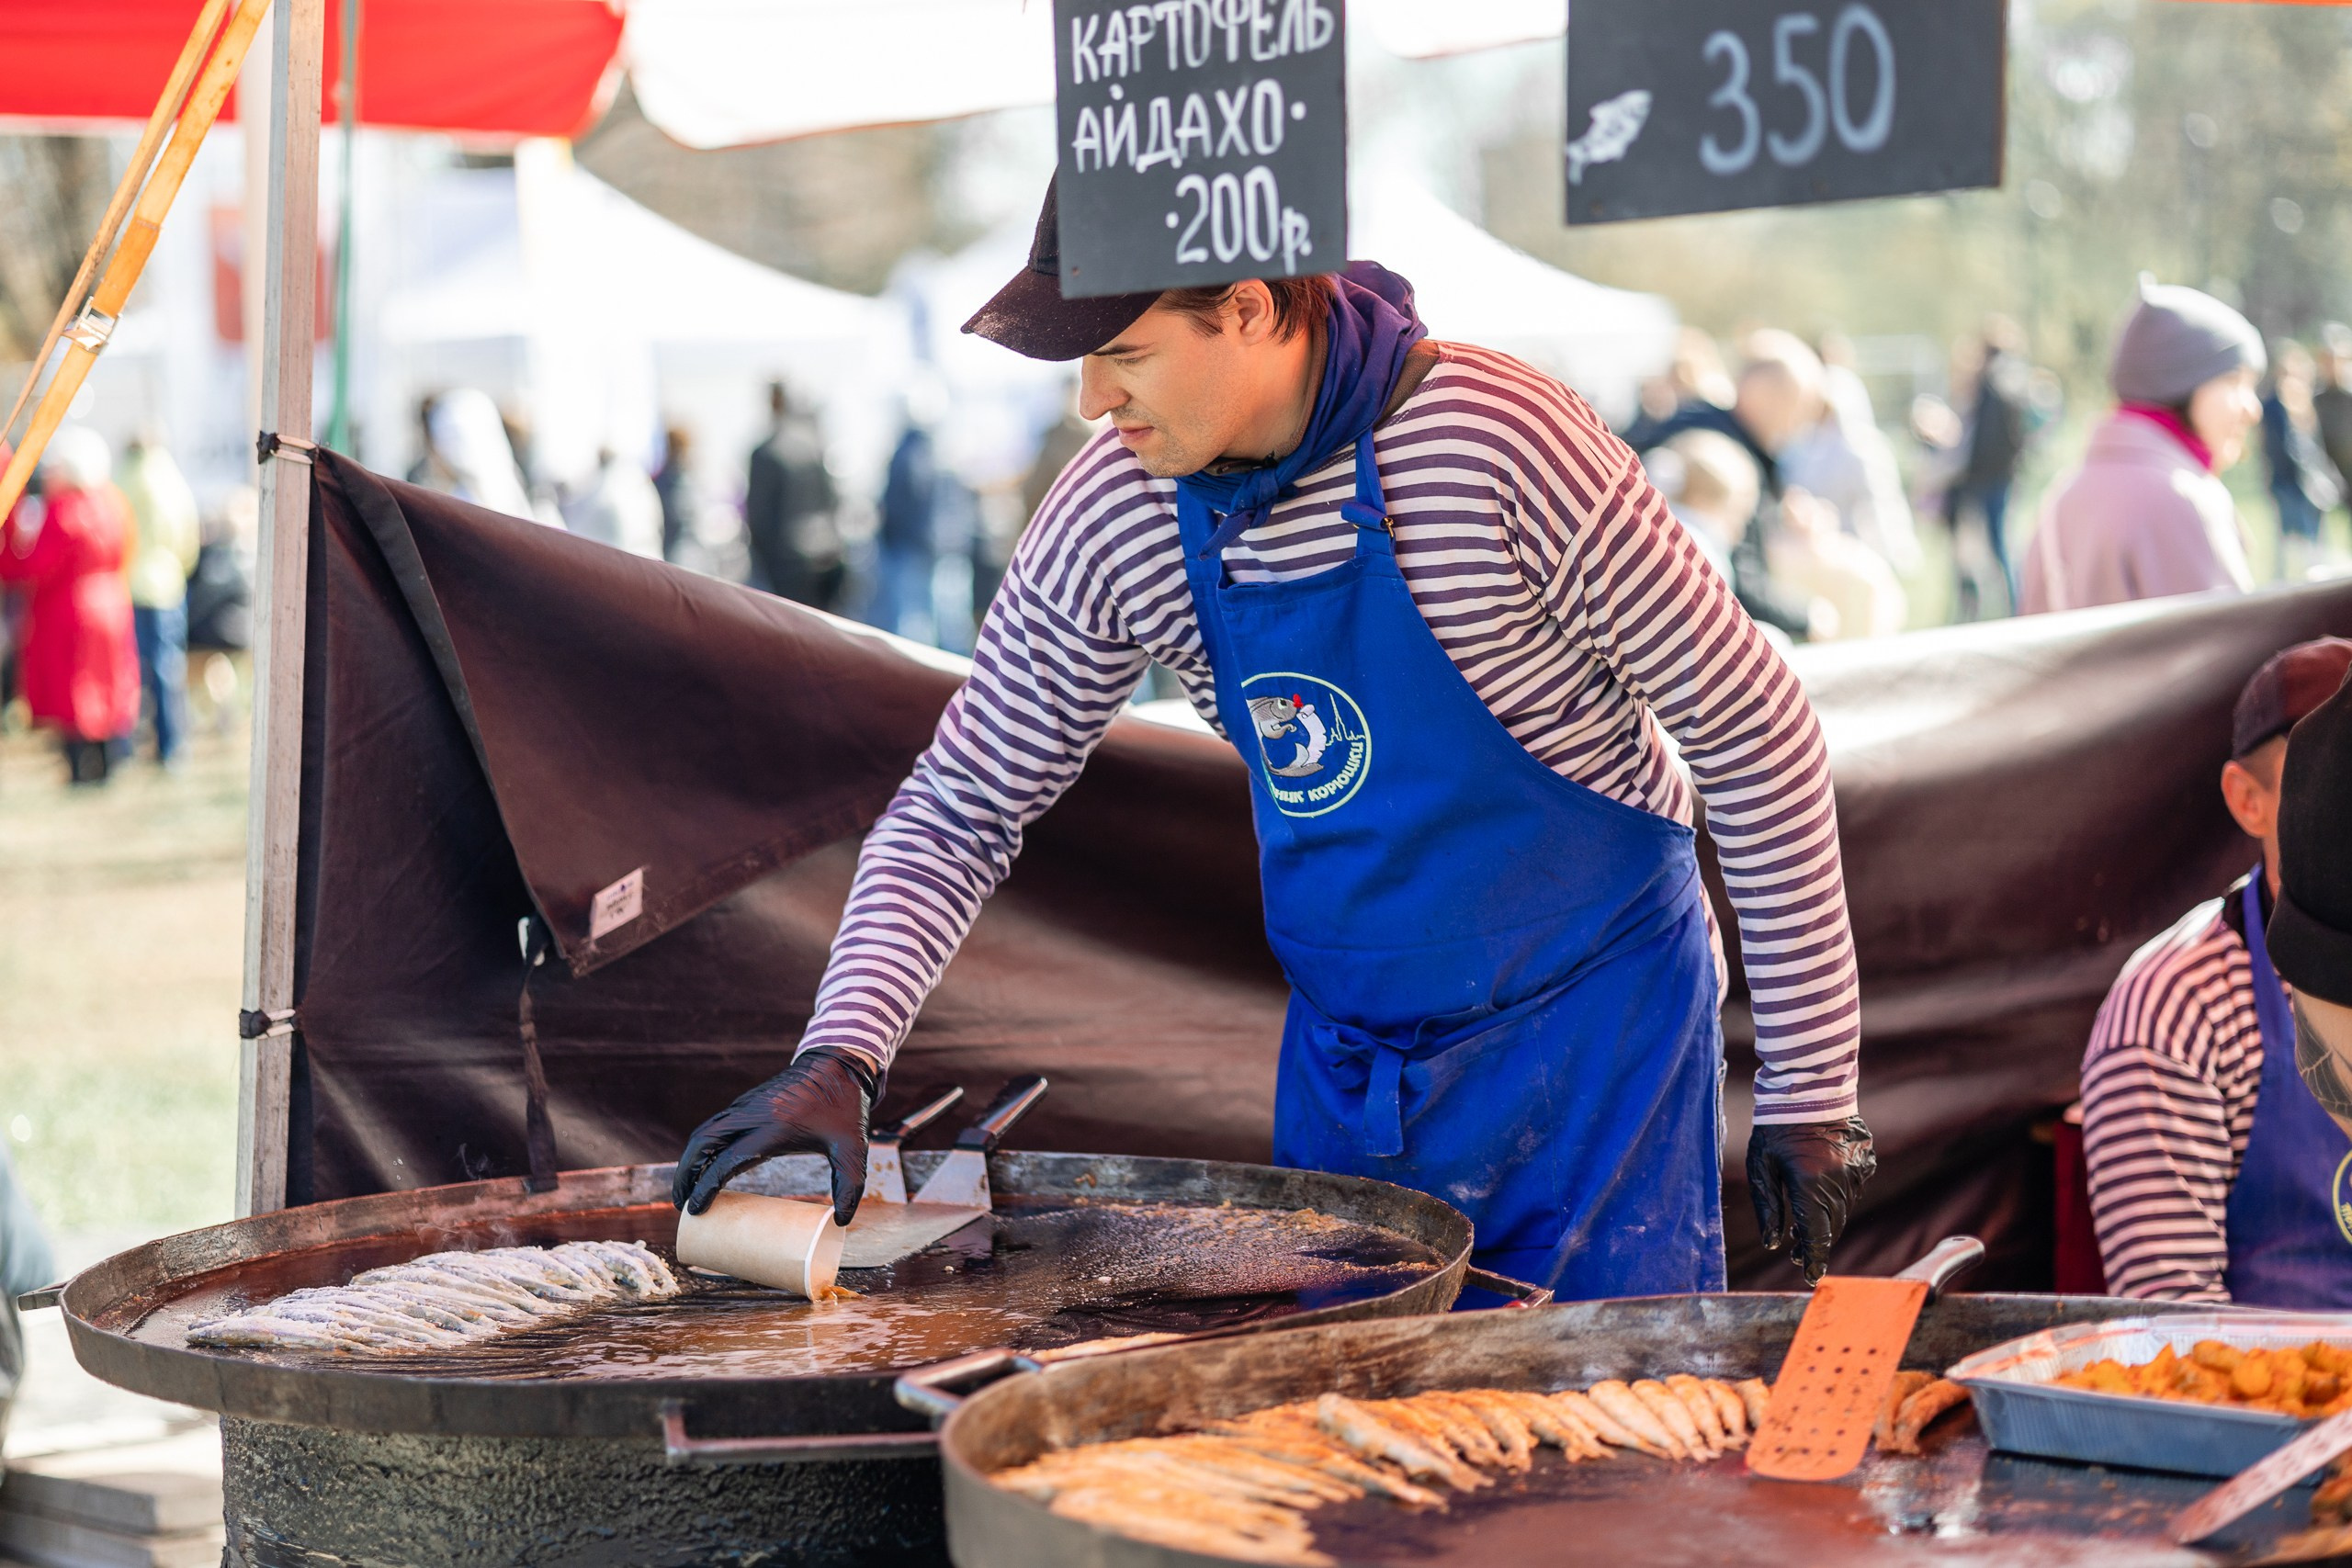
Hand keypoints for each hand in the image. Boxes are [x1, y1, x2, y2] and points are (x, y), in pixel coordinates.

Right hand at [672, 1048, 878, 1225]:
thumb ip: (850, 1185)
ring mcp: (746, 1107)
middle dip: (685, 1175)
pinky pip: (715, 1126)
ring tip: (687, 1190)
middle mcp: (752, 1115)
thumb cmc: (846, 1107)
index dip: (706, 1187)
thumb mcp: (853, 1147)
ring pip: (704, 1132)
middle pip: (702, 1144)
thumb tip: (841, 1222)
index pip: (726, 1160)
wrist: (839, 1064)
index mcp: (773, 1128)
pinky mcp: (747, 1104)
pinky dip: (702, 1147)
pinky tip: (704, 1167)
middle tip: (682, 1203)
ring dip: (689, 1160)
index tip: (696, 1210)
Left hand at [1747, 1115, 1876, 1285]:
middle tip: (1800, 1257)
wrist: (1808, 1088)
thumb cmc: (1775, 1128)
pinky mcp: (1866, 1162)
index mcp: (1810, 1184)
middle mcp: (1839, 1182)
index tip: (1810, 1278)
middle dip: (1816, 1244)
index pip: (1816, 1234)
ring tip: (1807, 1230)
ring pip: (1842, 1210)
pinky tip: (1821, 1193)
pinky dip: (1837, 1198)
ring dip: (1826, 1221)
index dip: (1814, 1259)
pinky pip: (1851, 1189)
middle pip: (1831, 1226)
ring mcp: (1857, 1172)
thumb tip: (1773, 1243)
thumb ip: (1768, 1207)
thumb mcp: (1761, 1167)